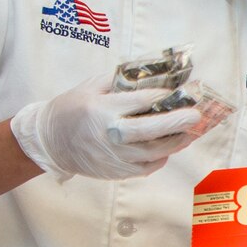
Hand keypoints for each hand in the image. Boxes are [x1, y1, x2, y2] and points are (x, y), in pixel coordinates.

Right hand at [9, 73, 202, 180]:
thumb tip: (154, 75)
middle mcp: (109, 134)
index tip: (179, 91)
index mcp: (102, 109)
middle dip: (176, 122)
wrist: (50, 141)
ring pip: (153, 153)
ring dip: (175, 142)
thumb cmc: (72, 108)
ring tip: (190, 133)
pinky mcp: (116, 171)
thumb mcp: (91, 86)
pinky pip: (146, 167)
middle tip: (195, 115)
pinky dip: (160, 158)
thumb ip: (121, 81)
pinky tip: (168, 148)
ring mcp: (114, 156)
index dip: (162, 95)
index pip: (140, 101)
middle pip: (149, 130)